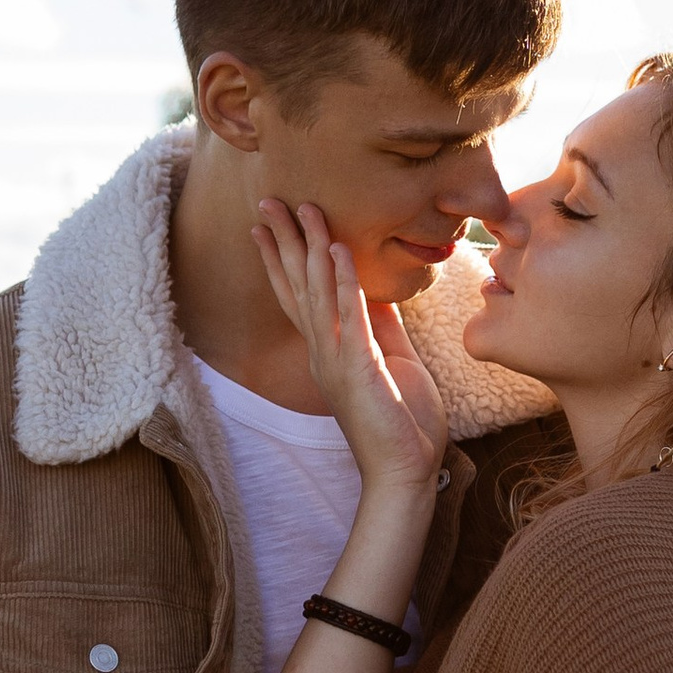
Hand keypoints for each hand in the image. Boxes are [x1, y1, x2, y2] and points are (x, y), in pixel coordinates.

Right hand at [252, 202, 448, 493]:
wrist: (405, 471)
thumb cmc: (401, 422)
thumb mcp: (392, 361)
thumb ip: (380, 326)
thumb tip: (374, 292)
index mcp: (330, 351)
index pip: (298, 295)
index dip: (281, 259)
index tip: (266, 225)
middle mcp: (324, 352)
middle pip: (297, 286)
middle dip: (283, 241)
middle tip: (268, 200)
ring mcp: (337, 360)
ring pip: (318, 293)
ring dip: (312, 248)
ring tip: (306, 209)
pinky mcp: (359, 369)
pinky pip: (350, 316)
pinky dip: (344, 281)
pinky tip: (338, 250)